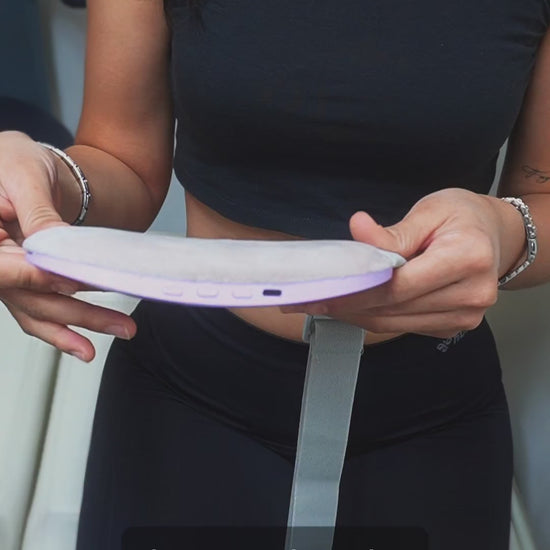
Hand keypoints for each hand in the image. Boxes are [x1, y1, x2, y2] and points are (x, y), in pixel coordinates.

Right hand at [0, 131, 135, 360]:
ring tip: (119, 331)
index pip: (4, 268)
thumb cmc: (13, 159)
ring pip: (39, 308)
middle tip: (121, 324)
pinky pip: (39, 308)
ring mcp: (6, 275)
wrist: (18, 162)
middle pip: (29, 296)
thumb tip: (55, 244)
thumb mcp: (25, 176)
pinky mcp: (23, 279)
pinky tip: (85, 342)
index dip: (36, 278)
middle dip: (76, 313)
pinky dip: (63, 327)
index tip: (73, 284)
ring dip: (78, 326)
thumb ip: (38, 213)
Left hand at [281, 188, 514, 337]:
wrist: (496, 236)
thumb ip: (393, 232)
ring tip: (321, 304)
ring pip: (393, 323)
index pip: (398, 286)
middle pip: (392, 309)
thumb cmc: (462, 216)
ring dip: (355, 315)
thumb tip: (357, 229)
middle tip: (307, 299)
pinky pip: (403, 326)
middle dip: (346, 305)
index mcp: (467, 258)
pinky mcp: (453, 326)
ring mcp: (464, 316)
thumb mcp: (430, 210)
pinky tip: (351, 306)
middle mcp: (471, 295)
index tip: (321, 289)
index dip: (356, 290)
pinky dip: (374, 317)